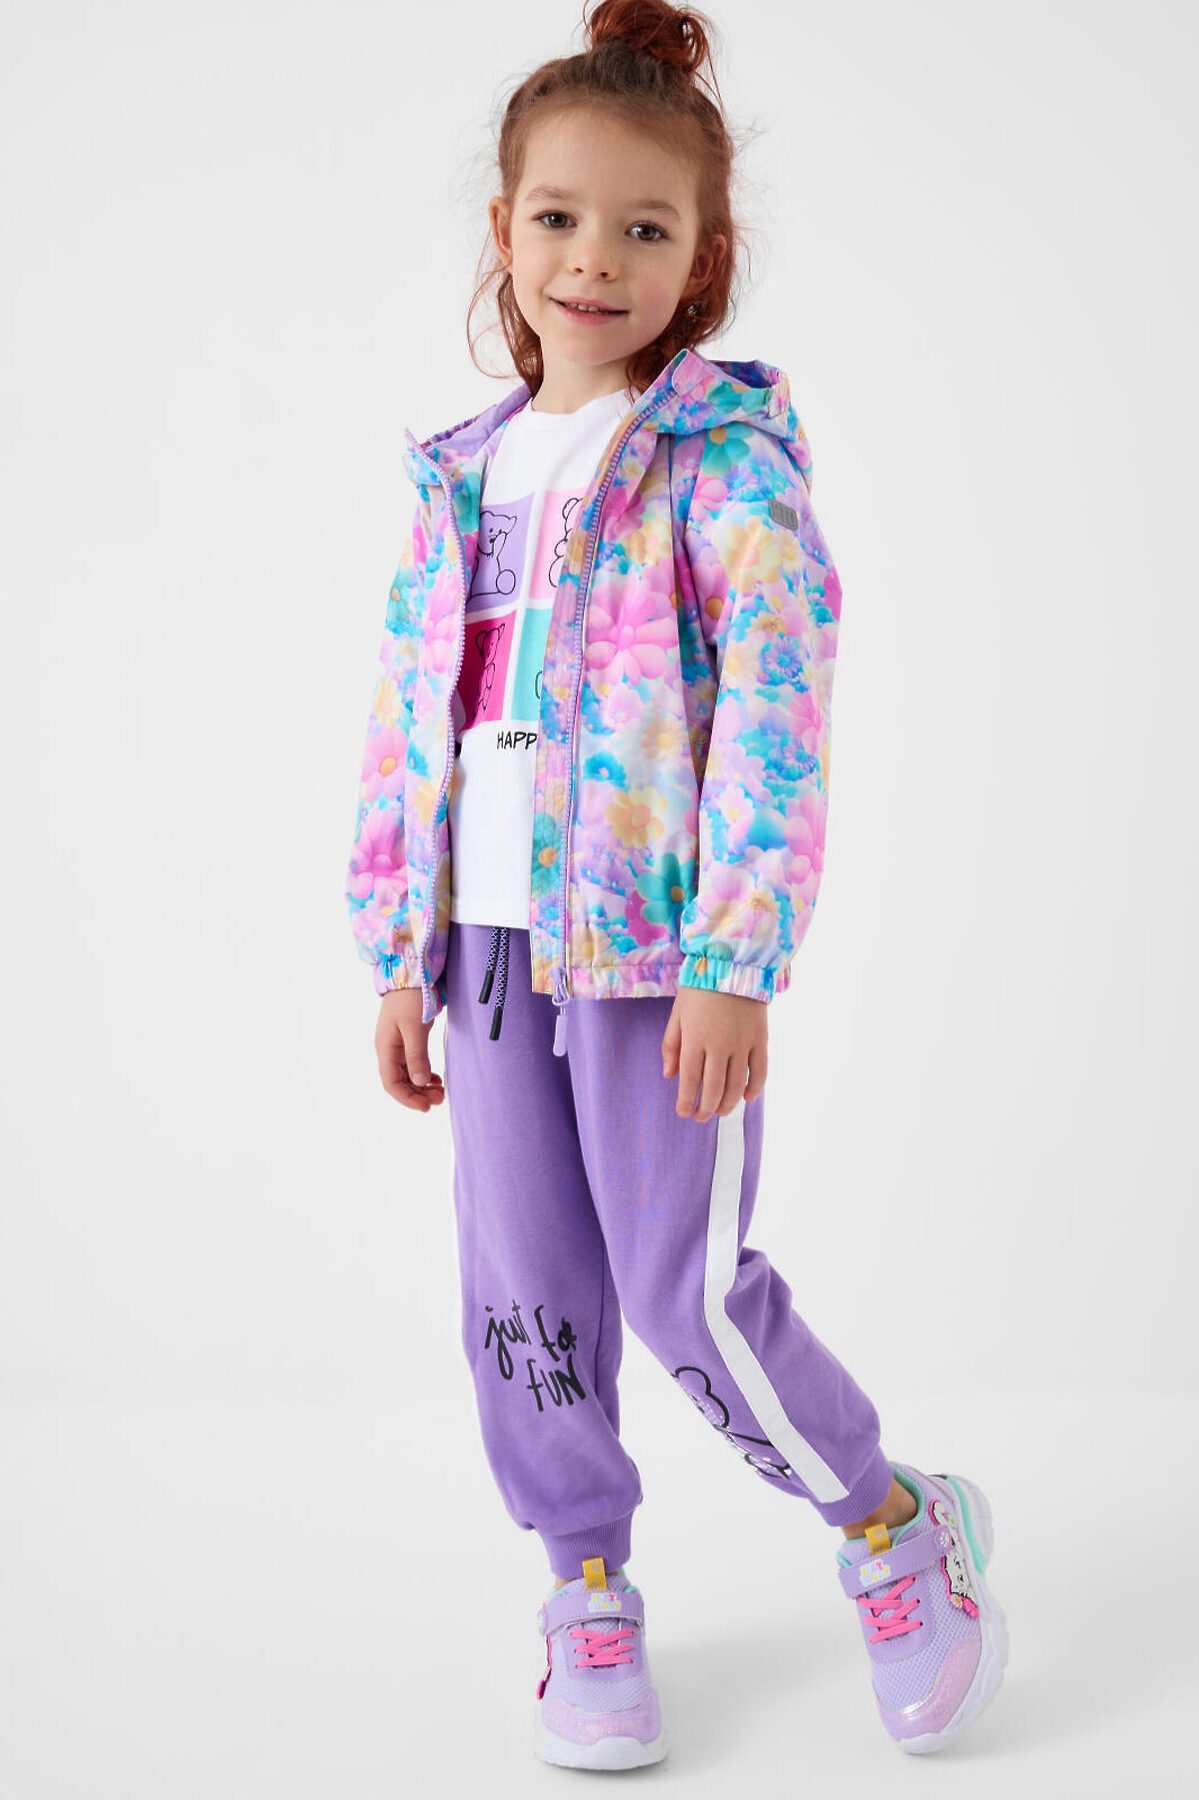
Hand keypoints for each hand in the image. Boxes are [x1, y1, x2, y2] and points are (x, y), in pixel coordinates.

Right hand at [375, 988, 444, 1112]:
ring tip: (440, 1092)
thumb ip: (417, 1055)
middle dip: (417, 1094)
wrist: (410, 972)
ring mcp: (396, 1043)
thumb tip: (420, 1083)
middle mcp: (388, 1049)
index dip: (407, 1099)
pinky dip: (423, 1073)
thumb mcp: (415, 1027)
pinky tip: (434, 1078)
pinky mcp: (406, 1037)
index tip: (427, 1107)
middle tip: (440, 1100)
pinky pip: (412, 1063)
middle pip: (399, 1081)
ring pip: (407, 1073)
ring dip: (421, 1085)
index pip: (391, 1083)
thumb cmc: (411, 998)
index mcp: (385, 1048)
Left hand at [661, 985, 767, 1121]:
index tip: (684, 1112)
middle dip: (706, 1108)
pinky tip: (747, 1098)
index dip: (687, 1101)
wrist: (732, 964)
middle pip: (714, 1088)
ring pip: (737, 1084)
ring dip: (728, 1103)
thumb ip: (671, 1045)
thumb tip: (670, 1075)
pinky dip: (755, 1088)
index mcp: (695, 1039)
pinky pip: (759, 1070)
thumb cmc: (699, 989)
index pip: (690, 1081)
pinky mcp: (760, 1039)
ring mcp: (742, 1043)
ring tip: (721, 1111)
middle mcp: (719, 1045)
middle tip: (701, 1117)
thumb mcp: (677, 1014)